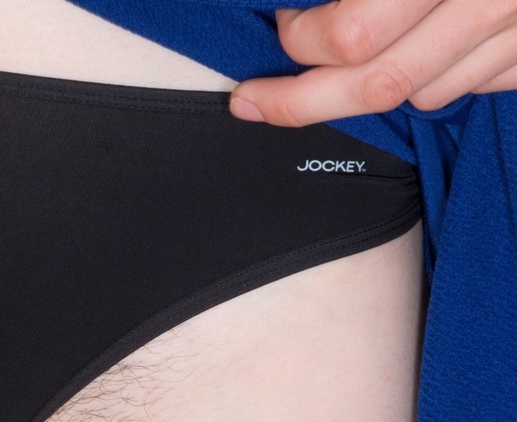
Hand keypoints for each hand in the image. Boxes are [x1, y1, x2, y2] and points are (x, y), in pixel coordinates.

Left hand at [228, 0, 516, 125]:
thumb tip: (307, 2)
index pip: (351, 36)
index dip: (301, 37)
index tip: (283, 19)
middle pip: (376, 84)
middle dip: (300, 101)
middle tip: (253, 100)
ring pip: (423, 93)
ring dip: (371, 85)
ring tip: (338, 62)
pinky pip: (478, 86)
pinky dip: (436, 77)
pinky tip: (418, 48)